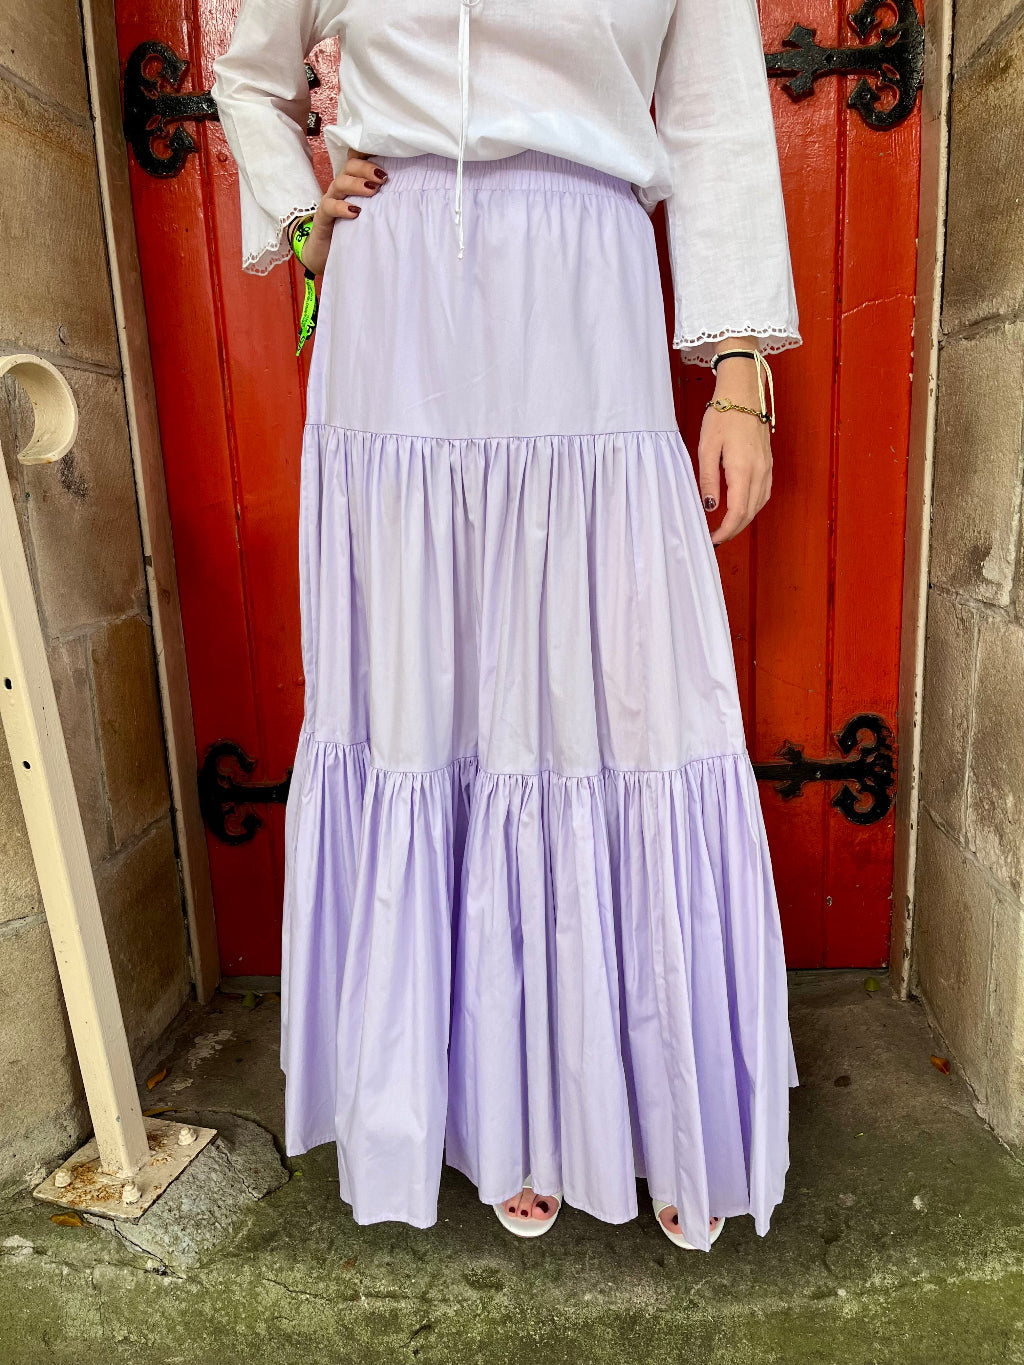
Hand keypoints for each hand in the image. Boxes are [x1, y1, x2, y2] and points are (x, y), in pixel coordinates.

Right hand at [294, 152, 386, 274]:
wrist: (327, 254)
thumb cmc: (354, 231)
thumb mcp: (373, 213)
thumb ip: (385, 202)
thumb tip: (414, 196)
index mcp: (354, 182)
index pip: (358, 158)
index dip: (369, 151)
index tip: (387, 151)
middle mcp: (342, 187)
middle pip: (350, 166)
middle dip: (367, 168)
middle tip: (383, 178)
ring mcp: (331, 200)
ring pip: (340, 182)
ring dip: (357, 184)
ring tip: (373, 190)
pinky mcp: (323, 217)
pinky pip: (329, 206)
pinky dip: (342, 207)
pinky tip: (355, 212)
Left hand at [697, 342, 772, 546]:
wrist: (744, 392)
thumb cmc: (722, 415)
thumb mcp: (707, 447)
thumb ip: (709, 479)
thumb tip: (711, 507)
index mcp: (743, 469)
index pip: (738, 511)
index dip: (726, 531)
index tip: (713, 540)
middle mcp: (760, 471)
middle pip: (750, 512)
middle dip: (733, 529)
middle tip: (716, 538)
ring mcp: (767, 467)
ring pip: (759, 504)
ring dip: (744, 519)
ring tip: (726, 527)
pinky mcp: (769, 462)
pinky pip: (764, 492)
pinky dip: (753, 506)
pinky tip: (741, 508)